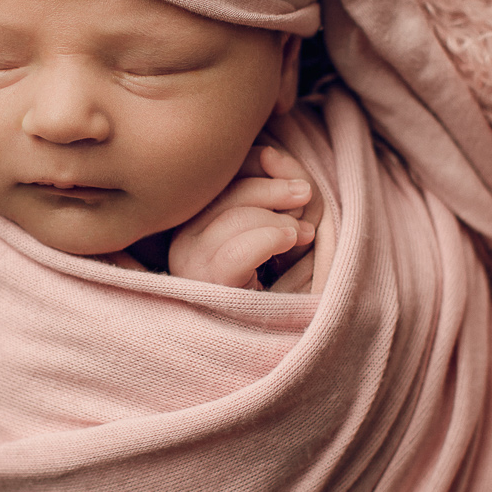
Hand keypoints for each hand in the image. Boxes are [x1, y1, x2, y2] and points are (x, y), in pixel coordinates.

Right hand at [167, 143, 318, 287]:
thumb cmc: (285, 281)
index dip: (265, 164)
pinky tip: (291, 244)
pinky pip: (238, 249)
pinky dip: (273, 238)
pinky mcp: (208, 287)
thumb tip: (271, 153)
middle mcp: (184, 237)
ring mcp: (191, 263)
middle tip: (307, 205)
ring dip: (280, 218)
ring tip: (303, 236)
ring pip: (234, 215)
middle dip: (277, 190)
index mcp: (197, 217)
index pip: (223, 169)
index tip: (298, 184)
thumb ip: (281, 184)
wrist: (281, 338)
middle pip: (229, 187)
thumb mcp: (287, 222)